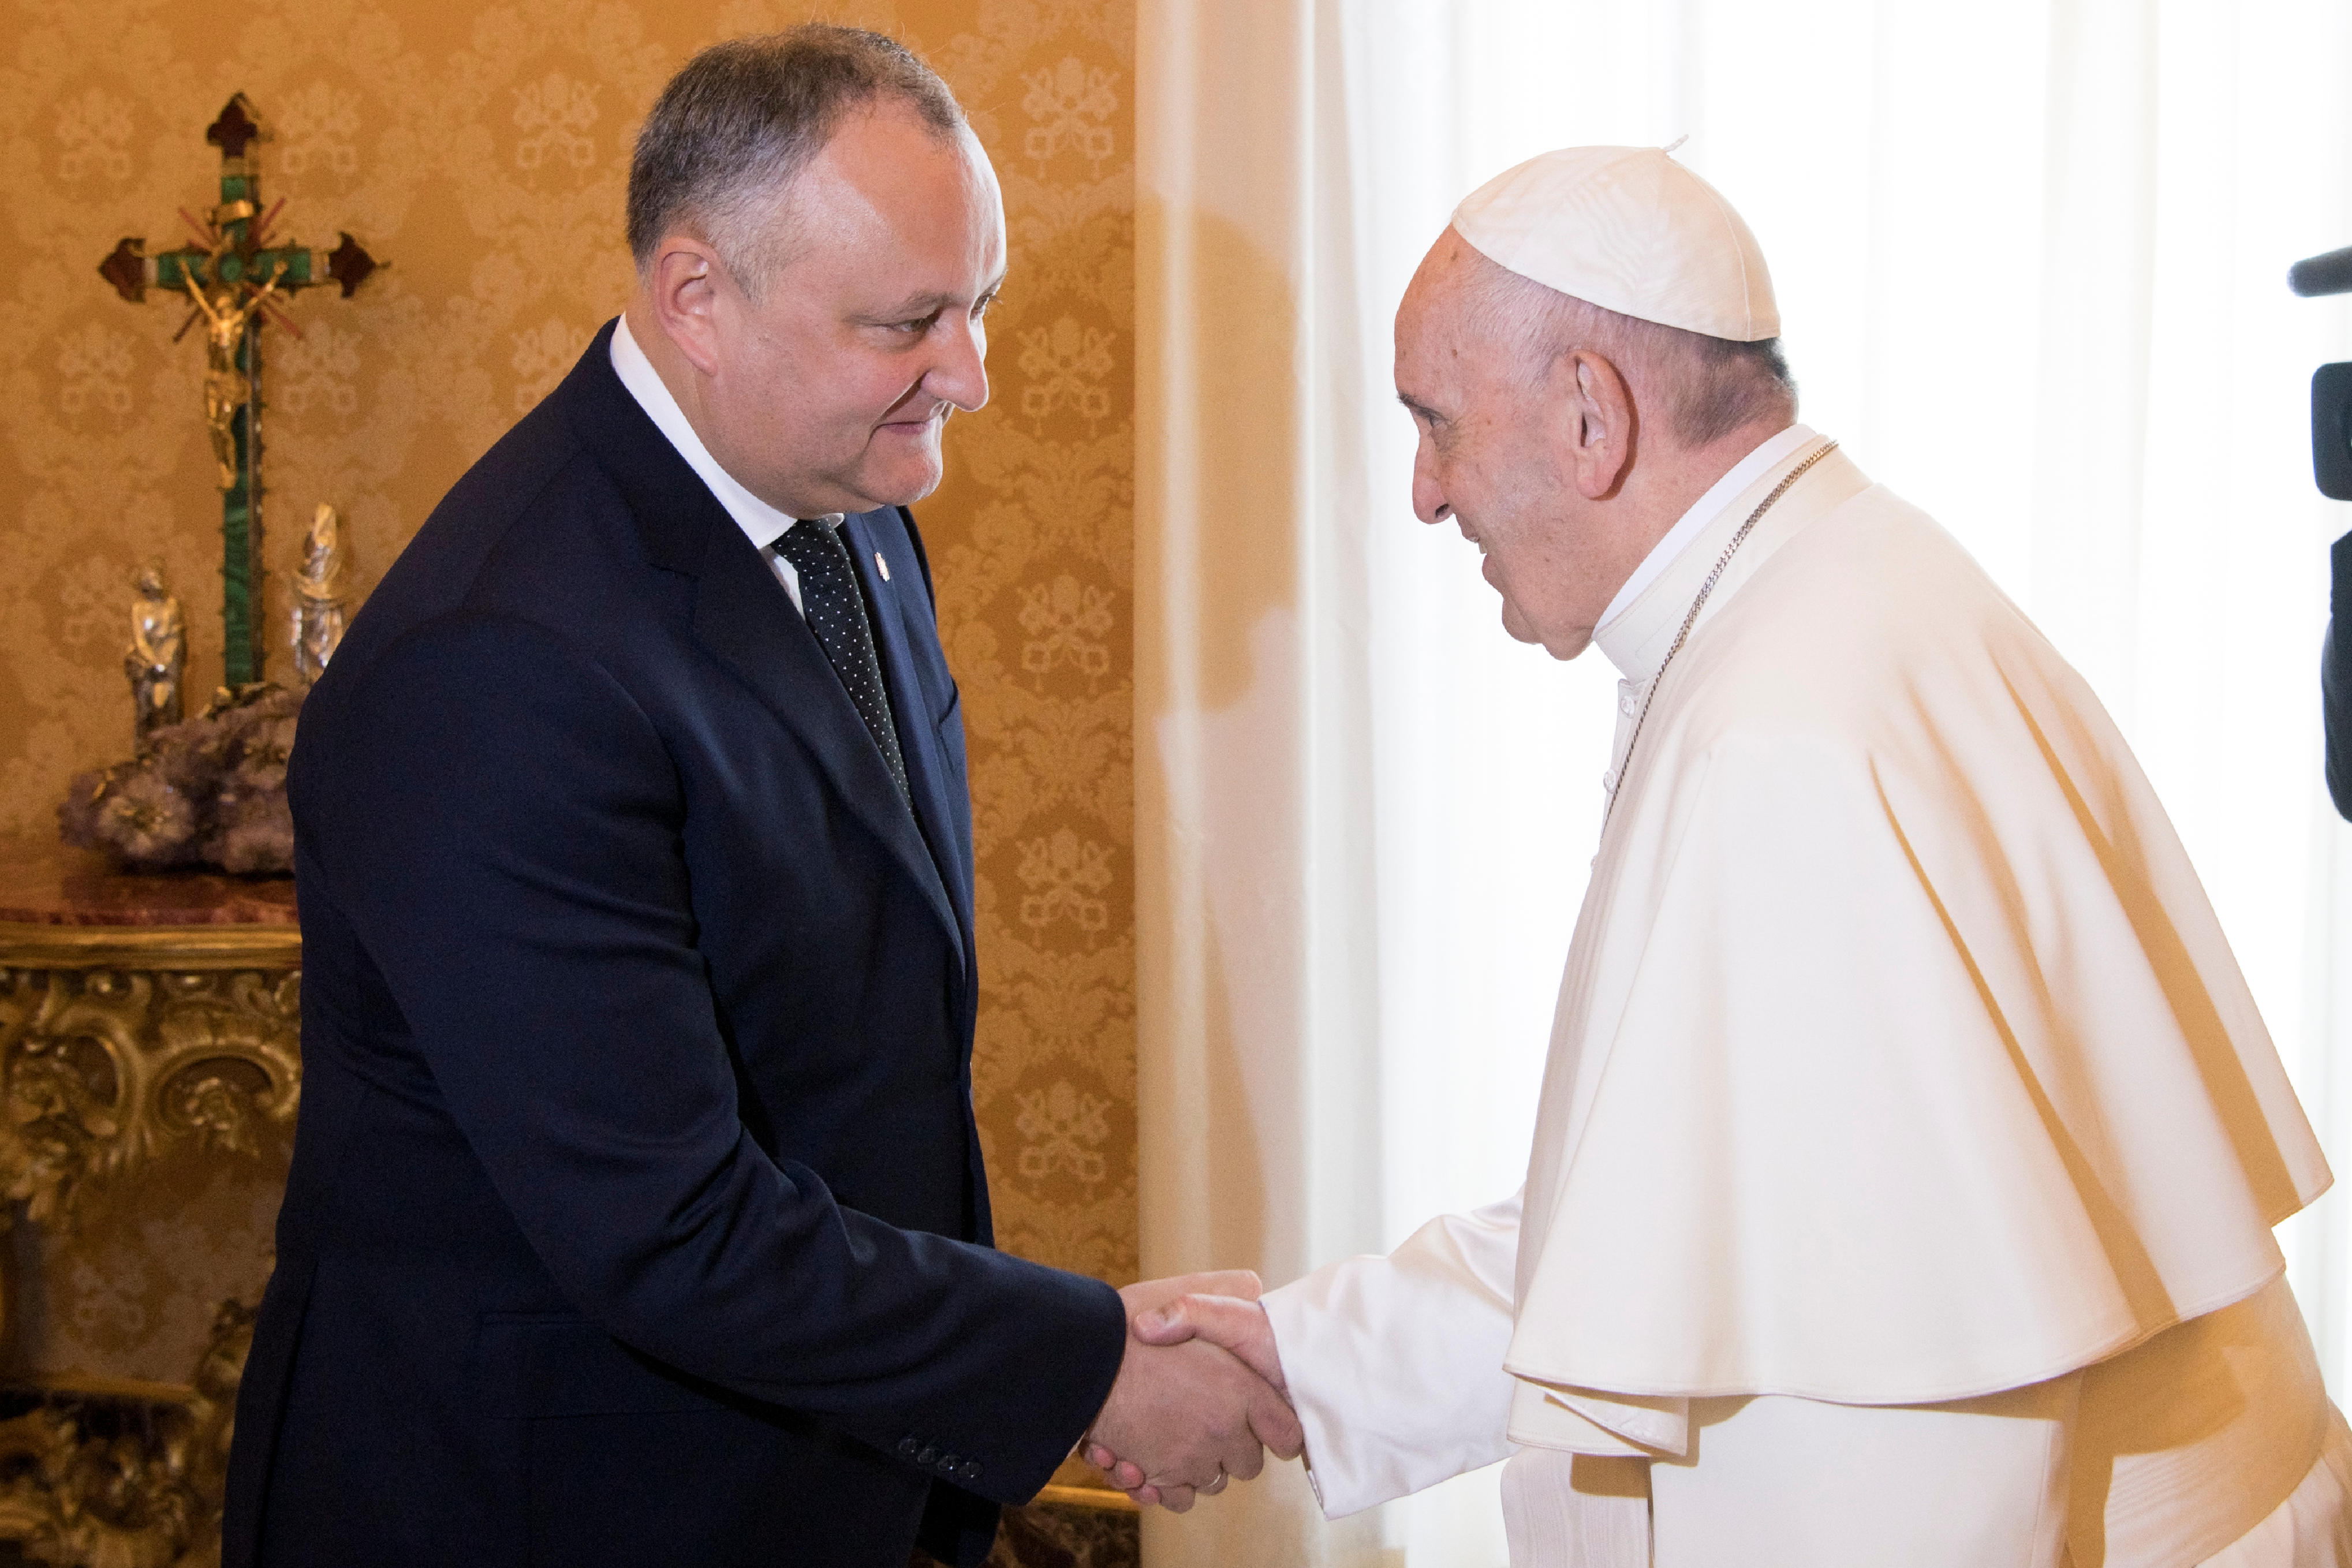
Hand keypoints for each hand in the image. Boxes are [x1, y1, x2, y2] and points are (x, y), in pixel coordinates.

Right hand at [1081, 1279, 1299, 1512]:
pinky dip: (1167, 1486)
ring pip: (1212, 1480)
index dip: (1275, 1428)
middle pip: (1248, 1463)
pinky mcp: (1158, 1476)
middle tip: (1206, 1421)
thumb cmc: (1124, 1325)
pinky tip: (1149, 1460)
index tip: (1261, 1420)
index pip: (1287, 1434)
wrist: (1074, 1361)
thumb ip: (1221, 1293)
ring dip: (1197, 1466)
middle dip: (1232, 1448)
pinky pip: (1179, 1497)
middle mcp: (1222, 1430)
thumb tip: (1253, 1283)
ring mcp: (1191, 1457)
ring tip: (1171, 1437)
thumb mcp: (1181, 1294)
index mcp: (1239, 1388)